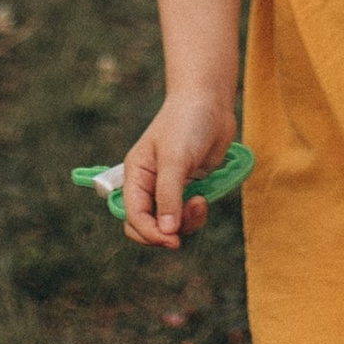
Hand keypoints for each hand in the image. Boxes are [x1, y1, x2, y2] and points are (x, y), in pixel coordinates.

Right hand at [118, 91, 233, 250]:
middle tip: (181, 236)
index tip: (171, 240)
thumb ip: (169, 195)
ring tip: (201, 202)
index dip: (149, 233)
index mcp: (135, 176)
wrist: (210, 102)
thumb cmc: (187, 122)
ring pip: (170, 225)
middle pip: (146, 226)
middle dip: (164, 234)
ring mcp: (169, 188)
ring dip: (186, 222)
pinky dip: (196, 214)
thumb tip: (167, 231)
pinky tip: (204, 199)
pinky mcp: (189, 188)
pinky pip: (187, 215)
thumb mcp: (175, 159)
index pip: (133, 215)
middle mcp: (148, 185)